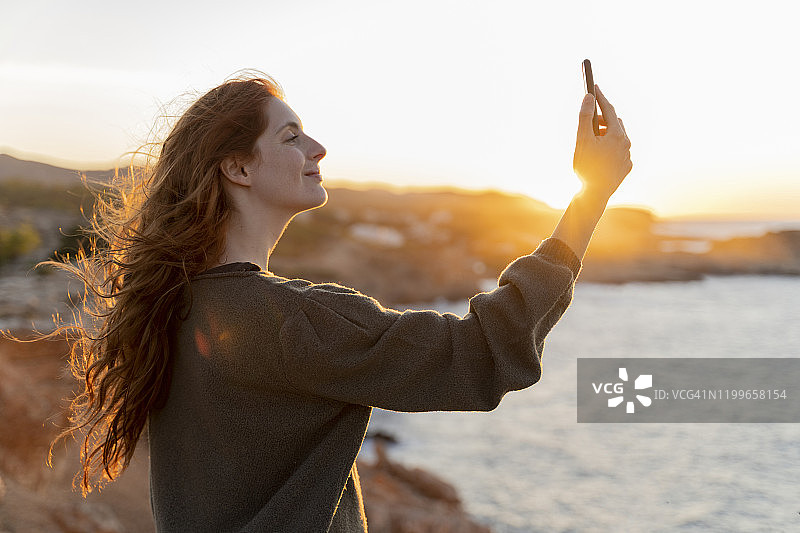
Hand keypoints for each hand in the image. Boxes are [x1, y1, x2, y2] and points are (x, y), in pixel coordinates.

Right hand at [572, 85, 631, 200]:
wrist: (595, 194)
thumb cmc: (586, 167)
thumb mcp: (582, 140)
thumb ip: (585, 117)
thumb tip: (589, 98)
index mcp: (617, 135)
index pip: (608, 109)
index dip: (600, 97)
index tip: (594, 86)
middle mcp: (626, 143)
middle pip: (614, 122)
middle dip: (602, 118)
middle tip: (589, 121)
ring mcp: (628, 156)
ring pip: (618, 137)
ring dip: (606, 134)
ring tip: (593, 141)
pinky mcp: (627, 167)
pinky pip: (619, 151)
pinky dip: (610, 148)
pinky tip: (600, 156)